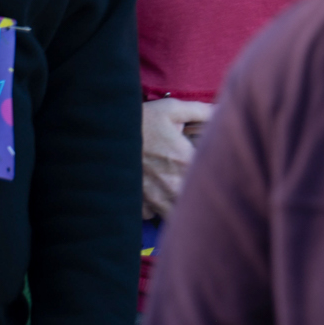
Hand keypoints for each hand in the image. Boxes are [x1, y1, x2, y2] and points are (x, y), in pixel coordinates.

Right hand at [142, 98, 214, 219]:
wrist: (102, 136)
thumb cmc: (139, 121)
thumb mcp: (171, 109)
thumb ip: (200, 111)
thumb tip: (221, 110)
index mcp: (185, 161)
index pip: (212, 177)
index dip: (217, 175)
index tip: (217, 170)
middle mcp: (173, 184)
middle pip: (197, 201)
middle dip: (202, 196)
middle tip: (202, 186)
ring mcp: (155, 199)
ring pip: (177, 214)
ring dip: (181, 207)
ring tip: (180, 194)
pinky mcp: (138, 206)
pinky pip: (153, 215)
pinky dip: (156, 209)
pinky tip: (156, 195)